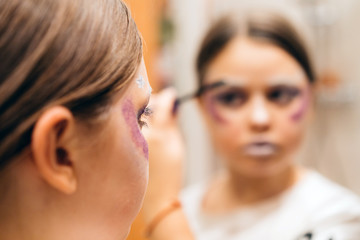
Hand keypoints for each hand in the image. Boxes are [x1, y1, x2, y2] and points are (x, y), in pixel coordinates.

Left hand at [142, 88, 184, 221]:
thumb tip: (172, 103)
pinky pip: (129, 123)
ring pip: (135, 112)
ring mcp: (129, 139)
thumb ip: (172, 122)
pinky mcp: (123, 143)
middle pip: (145, 104)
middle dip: (154, 99)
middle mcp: (140, 134)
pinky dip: (136, 119)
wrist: (156, 195)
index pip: (161, 105)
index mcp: (157, 134)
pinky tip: (142, 124)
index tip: (172, 94)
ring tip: (152, 112)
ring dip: (144, 108)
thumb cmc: (171, 172)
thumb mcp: (177, 146)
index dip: (168, 97)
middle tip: (163, 102)